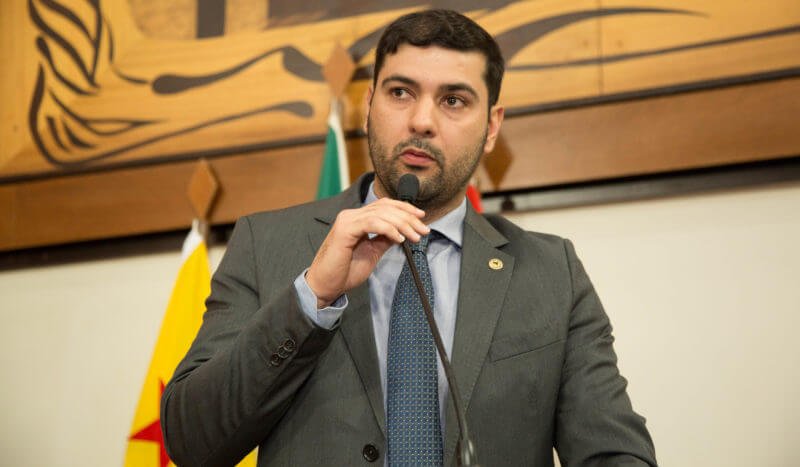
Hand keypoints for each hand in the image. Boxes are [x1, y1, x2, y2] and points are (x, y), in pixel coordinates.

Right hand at [305, 198, 429, 307]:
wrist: (325, 285)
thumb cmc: (344, 272)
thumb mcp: (371, 253)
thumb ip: (384, 240)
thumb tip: (402, 232)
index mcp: (357, 219)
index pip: (384, 206)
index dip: (404, 208)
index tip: (421, 217)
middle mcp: (351, 215)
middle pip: (386, 207)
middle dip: (408, 218)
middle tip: (423, 230)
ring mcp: (347, 220)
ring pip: (381, 213)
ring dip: (402, 224)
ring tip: (415, 236)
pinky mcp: (345, 229)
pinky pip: (372, 223)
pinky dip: (389, 229)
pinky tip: (399, 238)